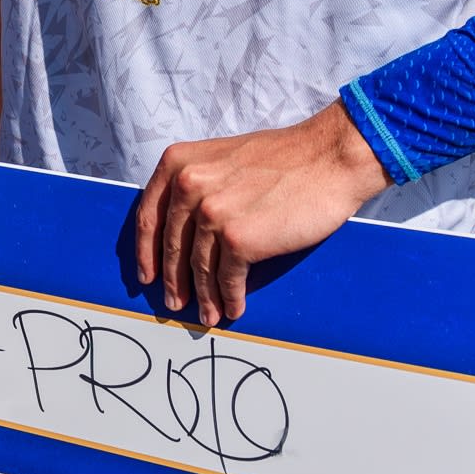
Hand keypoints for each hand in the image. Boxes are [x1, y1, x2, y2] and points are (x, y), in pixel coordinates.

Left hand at [133, 101, 391, 327]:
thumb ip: (198, 185)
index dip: (146, 251)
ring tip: (207, 314)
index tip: (148, 275)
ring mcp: (211, 213)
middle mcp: (188, 186)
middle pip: (171, 246)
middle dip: (173, 280)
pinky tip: (232, 309)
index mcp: (178, 163)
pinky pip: (227, 280)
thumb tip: (183, 229)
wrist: (328, 158)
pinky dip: (229, 299)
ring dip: (203, 297)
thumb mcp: (222, 159)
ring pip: (199, 268)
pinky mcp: (238, 239)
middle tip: (175, 302)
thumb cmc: (285, 159)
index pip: (148, 216)